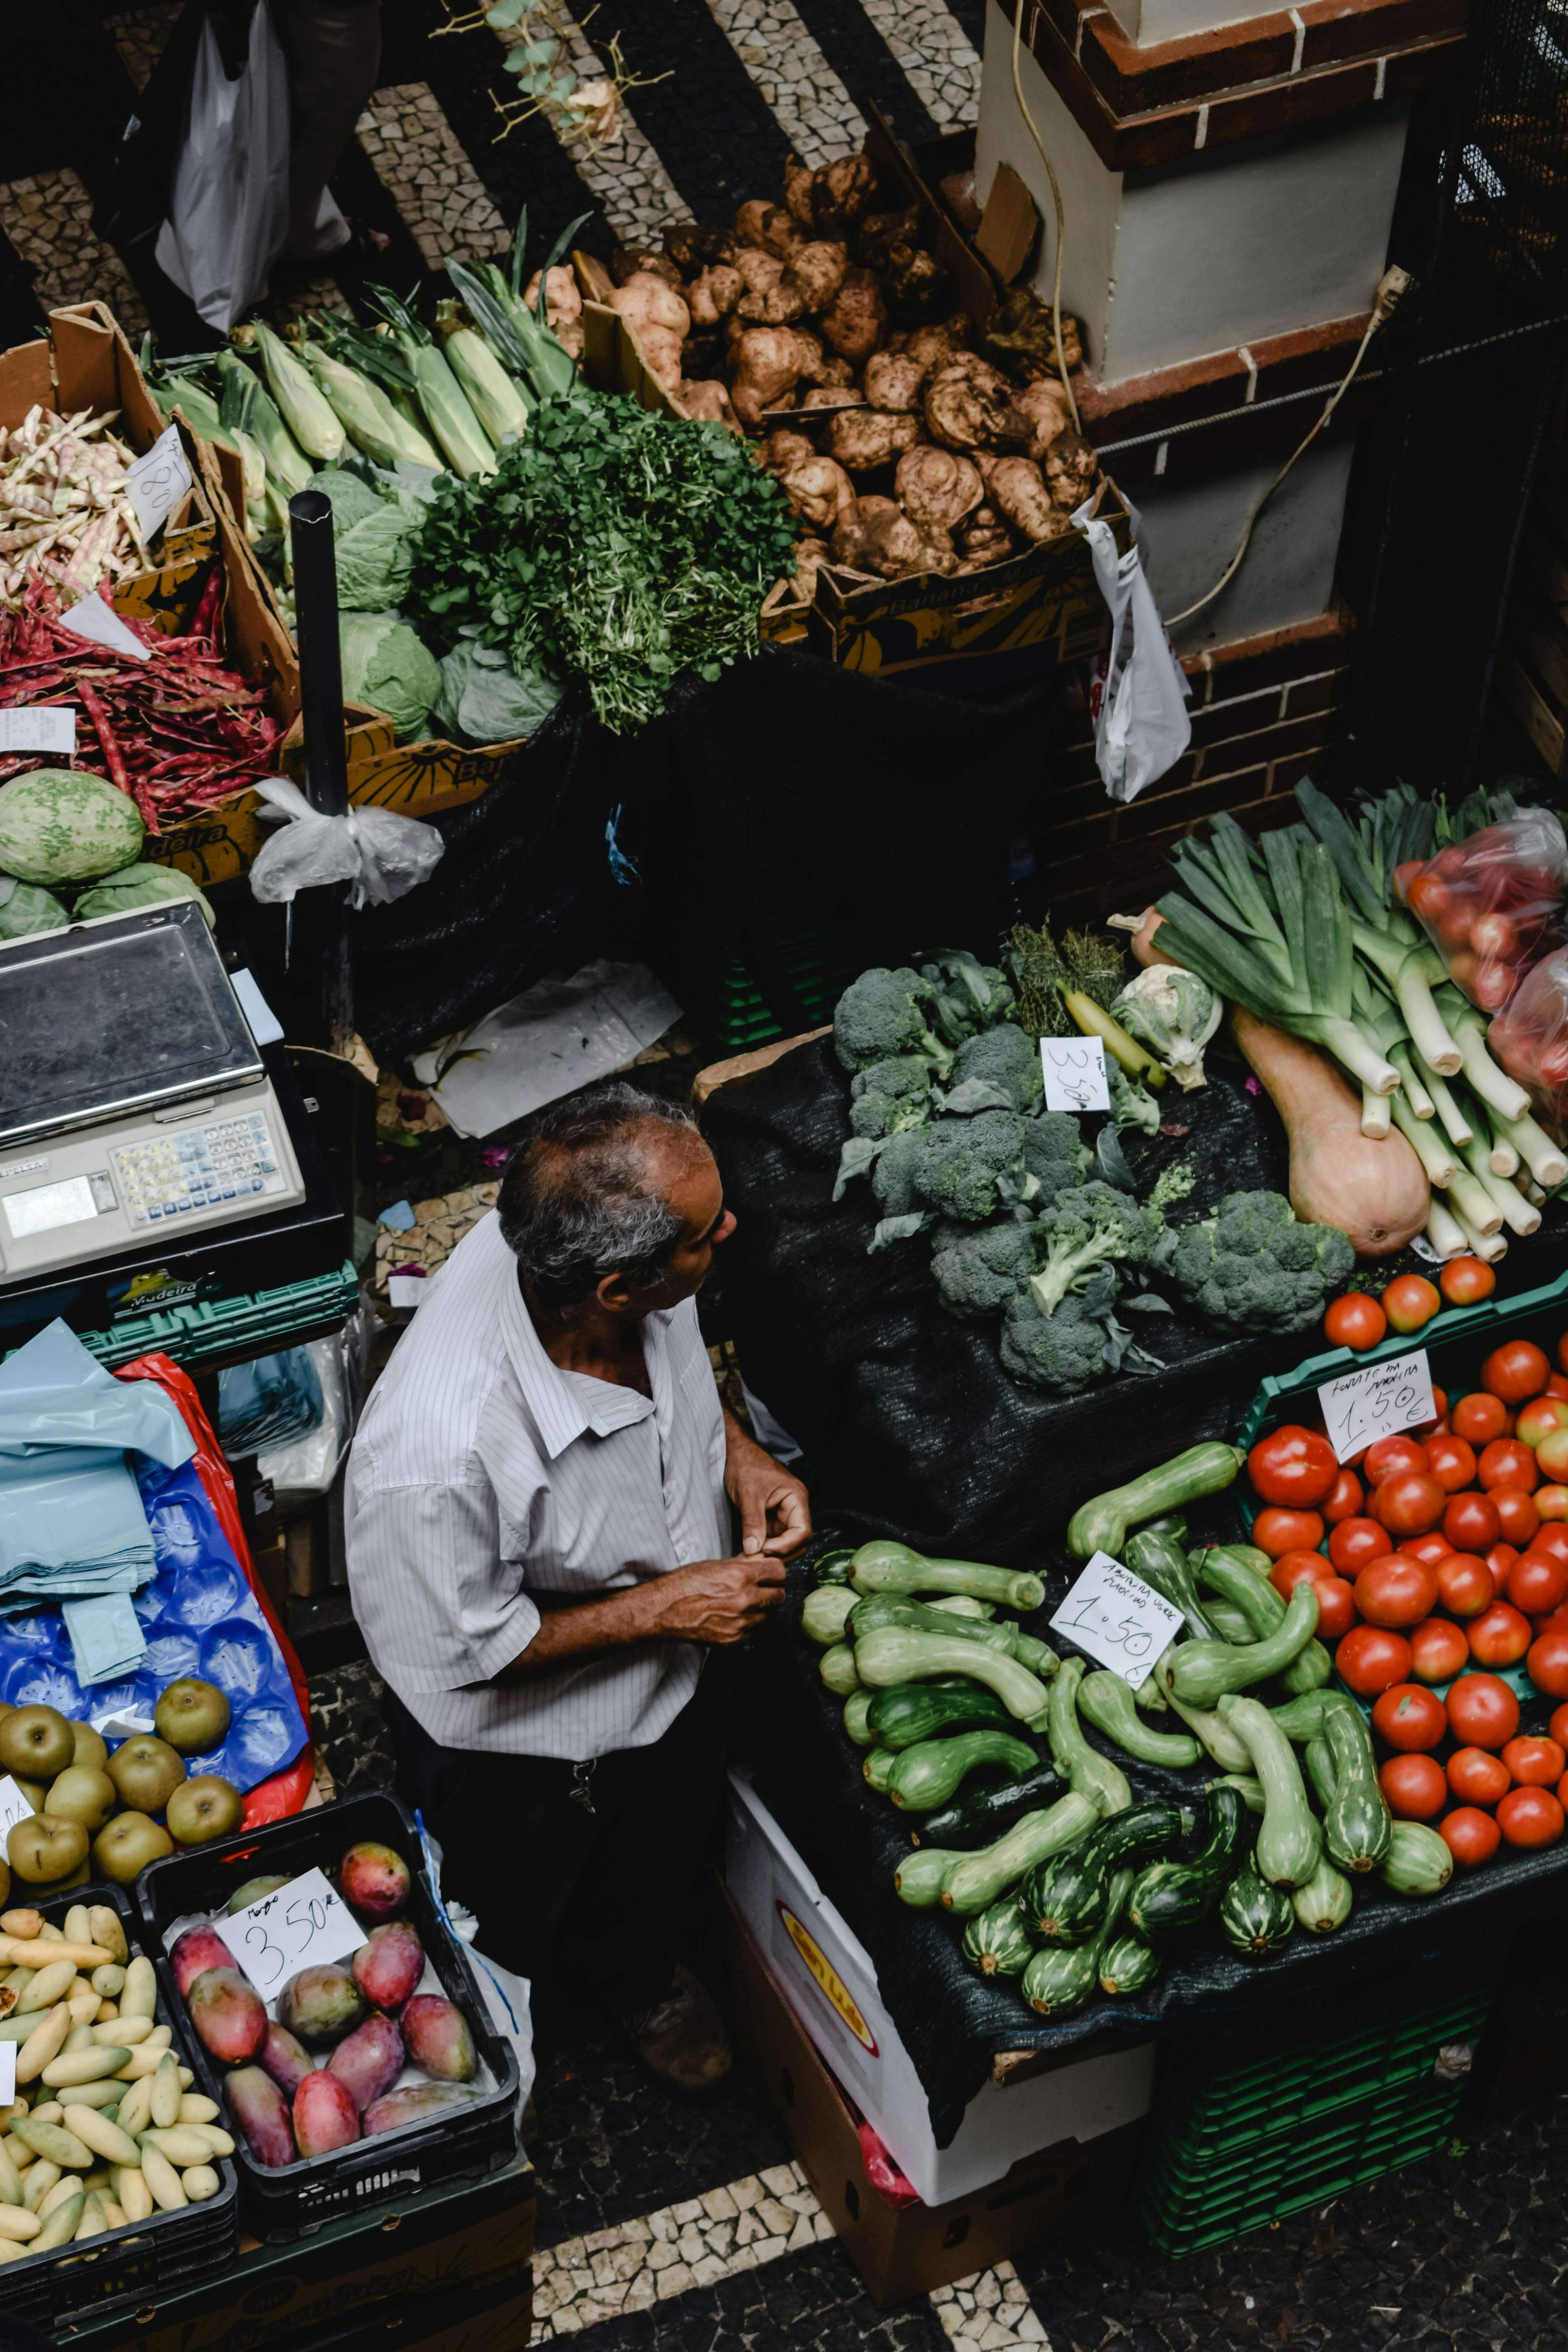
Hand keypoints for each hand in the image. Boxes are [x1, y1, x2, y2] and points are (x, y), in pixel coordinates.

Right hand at [650, 1555, 787, 1645]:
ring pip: (768, 1615)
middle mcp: (745, 1600)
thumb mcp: (715, 1565)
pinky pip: (753, 1629)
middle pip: (779, 1596)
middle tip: (761, 1588)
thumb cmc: (684, 1584)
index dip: (773, 1571)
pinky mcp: (734, 1639)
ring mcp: (741, 1623)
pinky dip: (748, 1622)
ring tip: (744, 1601)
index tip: (768, 1572)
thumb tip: (762, 1561)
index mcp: (741, 1577)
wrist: (662, 1611)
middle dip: (772, 1590)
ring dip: (762, 1607)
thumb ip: (743, 1564)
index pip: (779, 1572)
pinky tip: (732, 1615)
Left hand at [725, 1425, 812, 1559]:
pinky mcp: (771, 1518)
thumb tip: (753, 1551)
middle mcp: (794, 1508)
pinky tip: (750, 1551)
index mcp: (796, 1498)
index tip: (765, 1550)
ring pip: (785, 1542)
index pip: (803, 1531)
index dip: (787, 1545)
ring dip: (771, 1551)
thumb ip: (752, 1523)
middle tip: (757, 1558)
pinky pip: (773, 1538)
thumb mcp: (748, 1494)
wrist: (735, 1453)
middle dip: (780, 1552)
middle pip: (798, 1540)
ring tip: (751, 1555)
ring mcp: (782, 1514)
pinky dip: (764, 1546)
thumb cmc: (746, 1465)